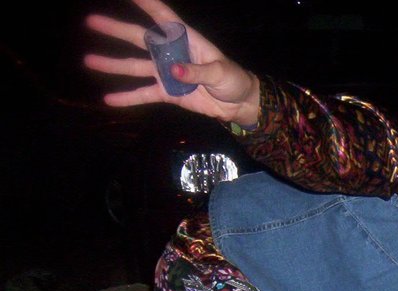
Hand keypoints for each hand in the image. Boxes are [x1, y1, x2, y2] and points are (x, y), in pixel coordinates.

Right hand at [83, 0, 259, 126]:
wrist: (238, 104)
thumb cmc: (233, 80)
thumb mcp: (220, 72)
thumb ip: (197, 71)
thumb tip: (174, 71)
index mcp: (186, 40)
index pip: (163, 18)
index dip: (147, 4)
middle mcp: (171, 53)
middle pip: (140, 38)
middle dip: (117, 30)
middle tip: (91, 21)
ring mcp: (166, 72)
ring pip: (135, 66)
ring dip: (113, 65)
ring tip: (88, 60)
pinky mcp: (167, 92)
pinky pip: (144, 94)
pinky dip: (128, 98)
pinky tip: (108, 99)